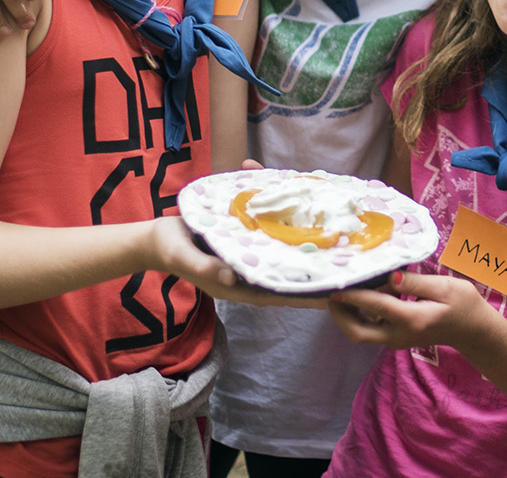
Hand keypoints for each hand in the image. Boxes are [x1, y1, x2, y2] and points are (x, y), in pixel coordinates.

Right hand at [150, 217, 327, 308]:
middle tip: (347, 264)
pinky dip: (285, 226)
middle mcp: (250, 272)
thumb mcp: (185, 260)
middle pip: (288, 275)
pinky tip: (301, 211)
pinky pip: (270, 235)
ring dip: (304, 247)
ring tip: (335, 240)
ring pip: (282, 255)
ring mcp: (249, 256)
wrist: (158, 237)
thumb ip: (207, 269)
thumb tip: (232, 277)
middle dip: (314, 272)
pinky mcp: (245, 239)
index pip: (279, 293)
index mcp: (239, 286)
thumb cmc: (171, 251)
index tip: (333, 294)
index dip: (306, 295)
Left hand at [328, 270, 493, 348]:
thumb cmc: (463, 305)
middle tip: (332, 291)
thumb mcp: (444, 287)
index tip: (336, 284)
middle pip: (358, 332)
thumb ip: (414, 282)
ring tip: (341, 289)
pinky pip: (369, 329)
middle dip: (340, 315)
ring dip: (346, 315)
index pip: (375, 306)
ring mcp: (396, 339)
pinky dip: (358, 314)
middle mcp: (398, 334)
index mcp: (412, 319)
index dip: (353, 295)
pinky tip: (358, 294)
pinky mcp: (395, 337)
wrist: (474, 330)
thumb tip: (389, 276)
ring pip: (361, 333)